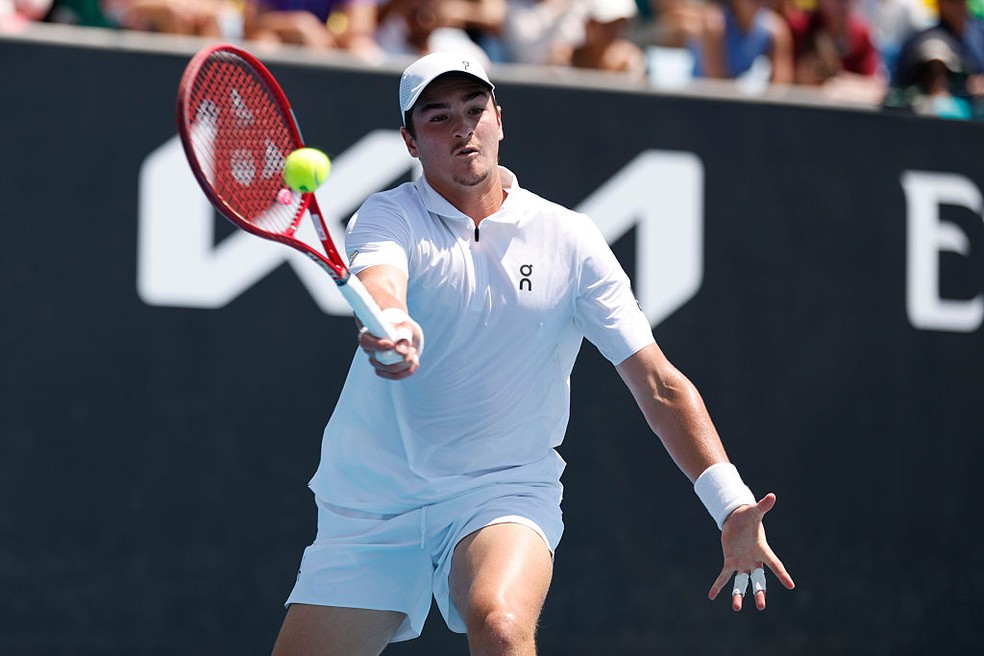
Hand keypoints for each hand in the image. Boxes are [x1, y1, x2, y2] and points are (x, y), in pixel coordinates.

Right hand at [357, 315, 421, 379]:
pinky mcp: (386, 372)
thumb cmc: (402, 328)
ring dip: (407, 362)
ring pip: (391, 369)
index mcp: (369, 336)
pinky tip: (414, 361)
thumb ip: (403, 335)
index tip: (391, 344)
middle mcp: (371, 352)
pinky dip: (408, 370)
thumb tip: (399, 350)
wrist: (407, 336)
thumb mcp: (405, 327)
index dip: (377, 345)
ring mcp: (377, 363)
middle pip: (381, 360)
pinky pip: (396, 376)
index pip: (366, 343)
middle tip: (411, 349)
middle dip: (400, 356)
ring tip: (413, 352)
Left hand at [708, 493, 794, 610]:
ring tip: (736, 607)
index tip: (791, 585)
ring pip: (741, 582)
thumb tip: (772, 496)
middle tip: (761, 606)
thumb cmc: (748, 516)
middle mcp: (754, 560)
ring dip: (738, 595)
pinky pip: (724, 576)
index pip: (774, 564)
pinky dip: (718, 585)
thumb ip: (763, 506)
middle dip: (759, 592)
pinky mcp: (730, 561)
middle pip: (759, 580)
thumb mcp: (754, 512)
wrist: (736, 519)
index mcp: (762, 550)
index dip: (782, 574)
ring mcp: (742, 563)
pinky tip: (711, 595)